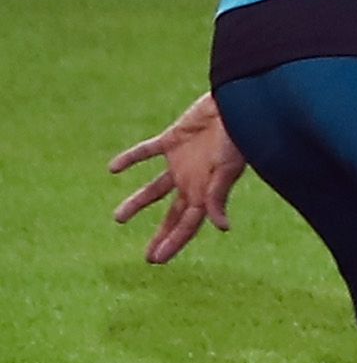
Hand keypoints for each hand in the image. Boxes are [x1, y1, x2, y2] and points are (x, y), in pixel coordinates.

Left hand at [110, 93, 247, 262]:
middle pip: (174, 215)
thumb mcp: (227, 169)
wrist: (235, 103)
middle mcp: (193, 180)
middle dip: (162, 235)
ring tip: (119, 219)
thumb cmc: (237, 138)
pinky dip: (130, 159)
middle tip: (149, 256)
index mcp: (206, 191)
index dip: (173, 243)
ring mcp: (182, 162)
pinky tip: (113, 169)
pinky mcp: (173, 140)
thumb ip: (219, 196)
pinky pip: (147, 152)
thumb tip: (222, 228)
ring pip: (156, 189)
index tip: (156, 259)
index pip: (187, 225)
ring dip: (138, 203)